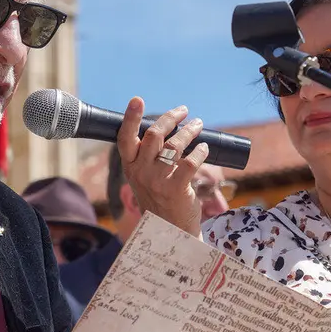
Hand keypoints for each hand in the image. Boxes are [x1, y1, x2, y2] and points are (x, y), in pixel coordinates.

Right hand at [116, 97, 207, 236]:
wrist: (169, 232)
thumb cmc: (159, 200)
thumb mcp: (144, 178)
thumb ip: (148, 157)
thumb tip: (166, 127)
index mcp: (130, 167)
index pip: (125, 138)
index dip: (131, 117)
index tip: (137, 100)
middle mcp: (140, 172)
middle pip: (154, 134)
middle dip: (170, 117)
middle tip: (183, 111)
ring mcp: (157, 181)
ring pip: (174, 145)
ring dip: (189, 130)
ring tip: (198, 125)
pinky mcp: (176, 189)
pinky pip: (190, 162)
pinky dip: (200, 151)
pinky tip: (204, 147)